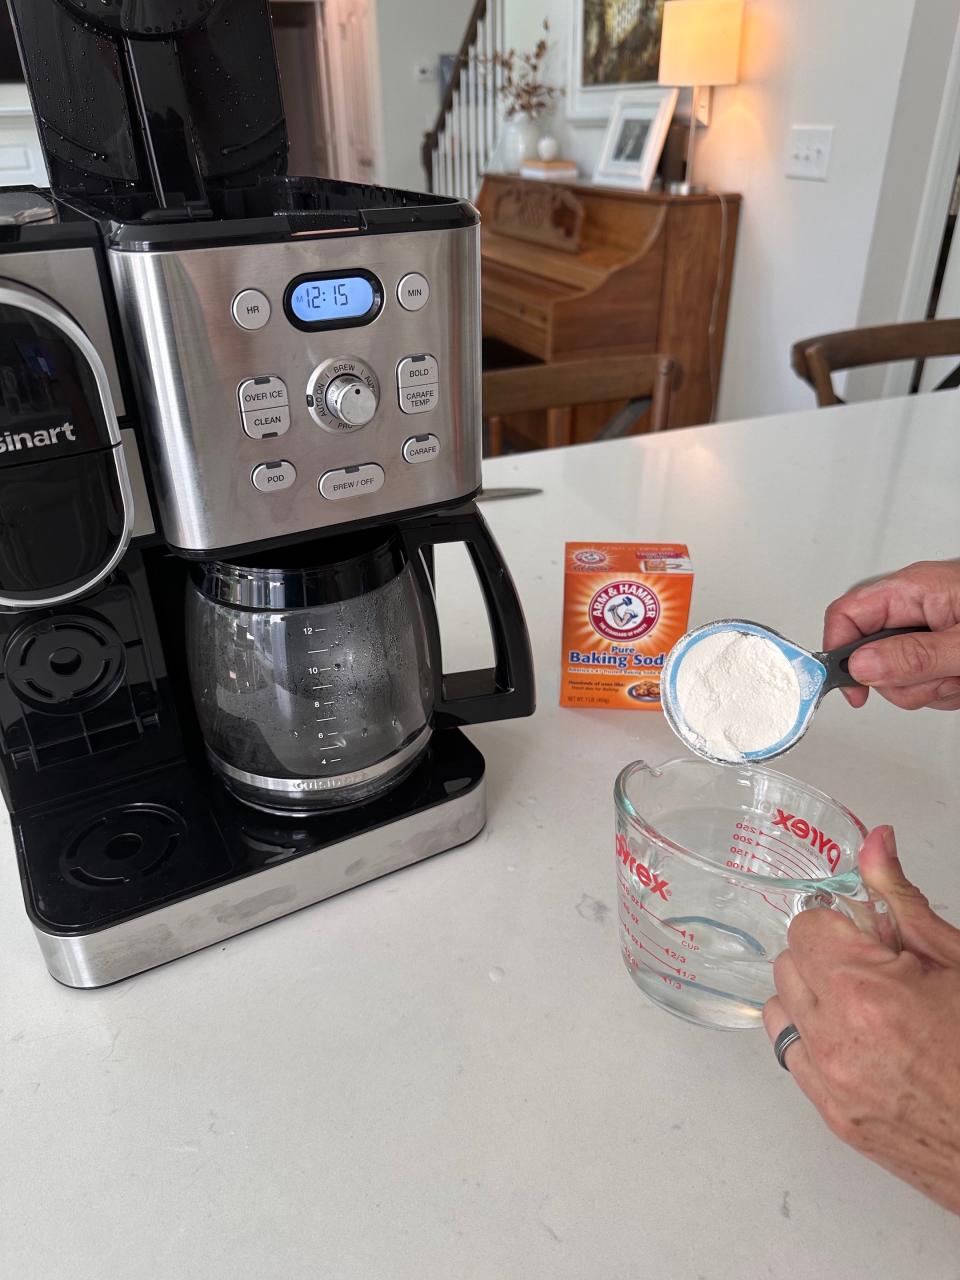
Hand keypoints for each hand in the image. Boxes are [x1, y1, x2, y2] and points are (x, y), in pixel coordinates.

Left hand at [763, 826, 959, 1214]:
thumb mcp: (957, 961)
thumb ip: (901, 898)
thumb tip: (875, 842)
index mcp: (866, 991)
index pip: (806, 926)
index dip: (837, 924)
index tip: (865, 932)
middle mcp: (837, 1037)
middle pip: (789, 963)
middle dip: (825, 955)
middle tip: (875, 966)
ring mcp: (831, 1081)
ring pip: (780, 1007)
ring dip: (811, 995)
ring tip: (864, 1003)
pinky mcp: (834, 1115)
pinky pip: (791, 1055)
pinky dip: (811, 1038)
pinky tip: (856, 1037)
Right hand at [823, 559, 959, 709]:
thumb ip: (914, 655)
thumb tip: (860, 666)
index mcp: (913, 590)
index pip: (846, 614)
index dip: (839, 652)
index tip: (852, 688)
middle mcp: (915, 608)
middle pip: (870, 655)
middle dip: (900, 682)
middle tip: (937, 679)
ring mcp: (927, 631)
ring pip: (895, 676)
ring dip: (928, 689)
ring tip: (958, 678)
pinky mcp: (939, 650)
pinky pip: (920, 682)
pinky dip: (942, 691)